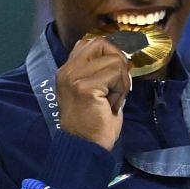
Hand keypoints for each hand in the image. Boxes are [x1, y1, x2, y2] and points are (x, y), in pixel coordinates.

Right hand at [55, 35, 132, 149]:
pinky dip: (121, 90)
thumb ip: (101, 72)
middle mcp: (67, 70)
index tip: (116, 75)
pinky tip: (112, 104)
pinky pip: (116, 74)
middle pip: (102, 43)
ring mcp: (73, 77)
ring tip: (112, 99)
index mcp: (68, 70)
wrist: (84, 146)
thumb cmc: (94, 123)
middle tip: (118, 85)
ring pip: (115, 60)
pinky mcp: (84, 87)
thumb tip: (121, 58)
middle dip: (119, 61)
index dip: (111, 53)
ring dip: (122, 81)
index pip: (91, 42)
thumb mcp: (95, 91)